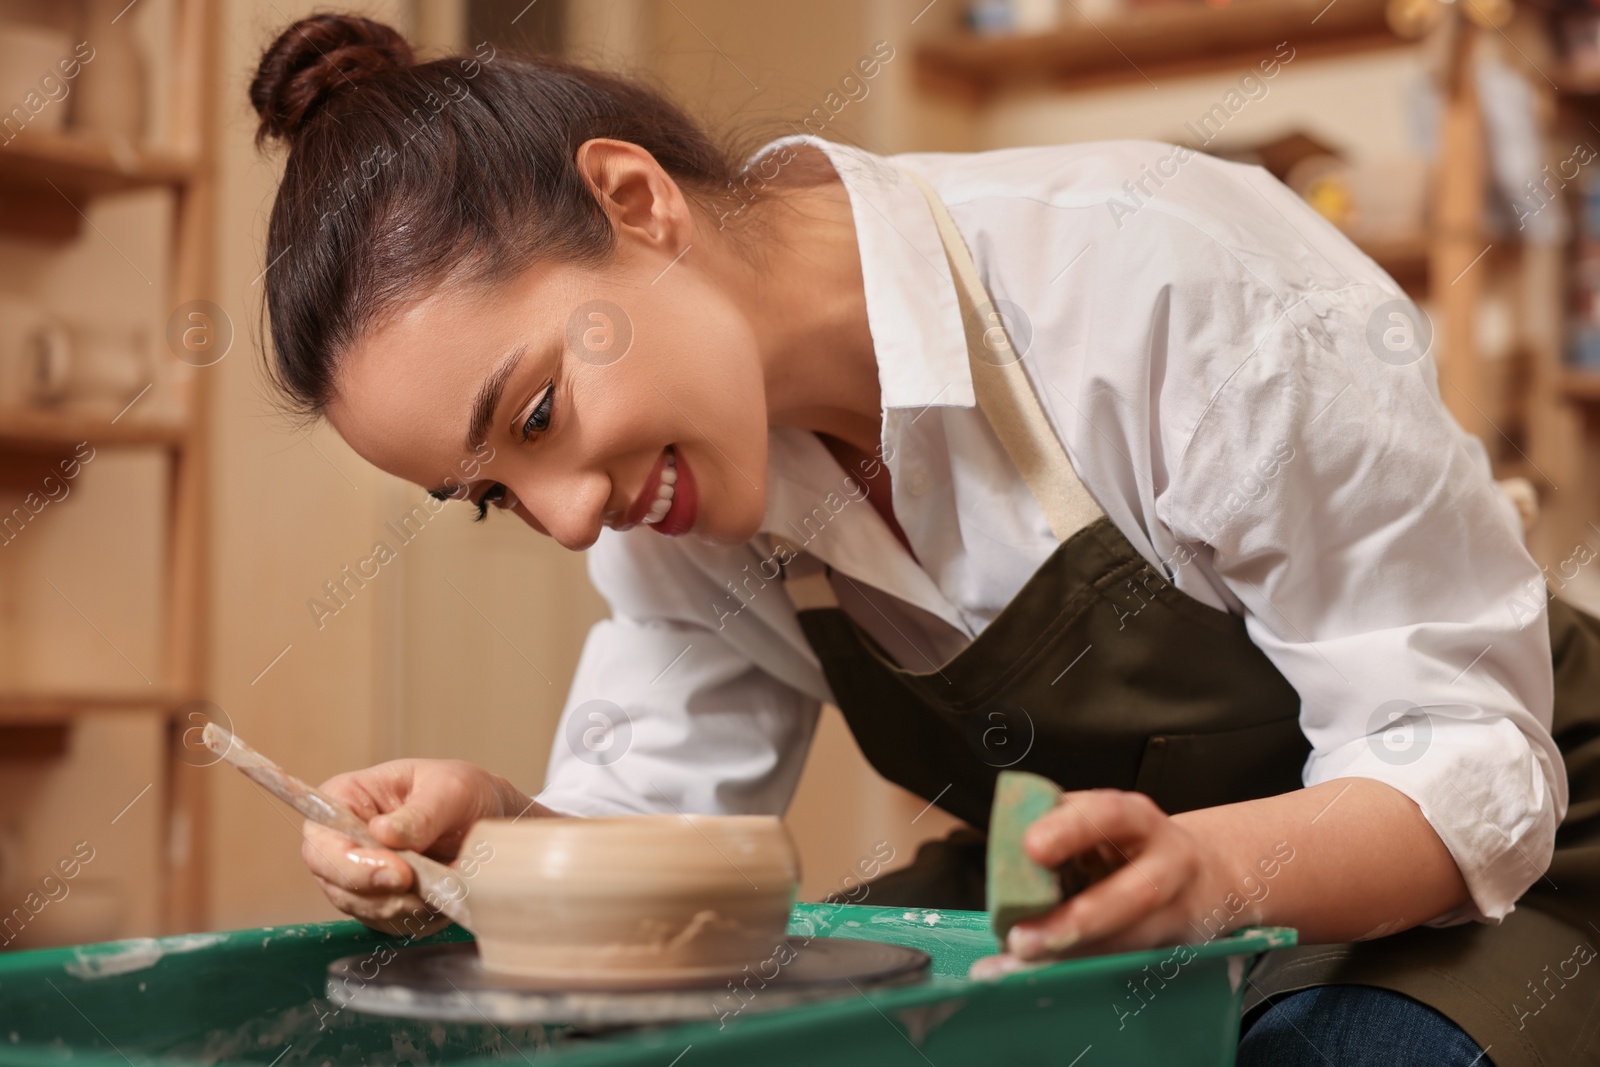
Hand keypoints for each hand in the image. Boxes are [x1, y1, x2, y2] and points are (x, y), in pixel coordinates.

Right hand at [299, 758, 547, 938]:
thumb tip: (382, 833)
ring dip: (406, 908)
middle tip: (426, 887)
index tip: (399, 873)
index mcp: (345, 799)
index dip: (351, 864)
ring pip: (364, 909)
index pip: (322, 841)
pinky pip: (389, 924)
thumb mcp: (450, 789)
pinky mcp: (380, 901)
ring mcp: (358, 875)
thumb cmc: (460, 791)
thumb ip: (420, 814)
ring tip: (445, 886)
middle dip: (384, 895)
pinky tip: (443, 898)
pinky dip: (419, 918)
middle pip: (337, 884)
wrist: (485, 816)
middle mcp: (342, 841)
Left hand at [971, 789, 1233, 977]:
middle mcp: (1168, 861)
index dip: (1070, 830)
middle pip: (1136, 893)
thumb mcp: (1098, 823)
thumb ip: (1057, 831)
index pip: (1108, 814)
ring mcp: (1179, 909)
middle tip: (1021, 938)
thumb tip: (1002, 855)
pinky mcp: (1177, 948)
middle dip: (1077, 920)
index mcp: (1137, 818)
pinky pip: (1132, 964)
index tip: (1031, 848)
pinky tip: (1050, 978)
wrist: (1205, 874)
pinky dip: (1088, 971)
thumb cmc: (1127, 845)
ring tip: (1025, 963)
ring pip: (1135, 939)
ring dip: (1077, 956)